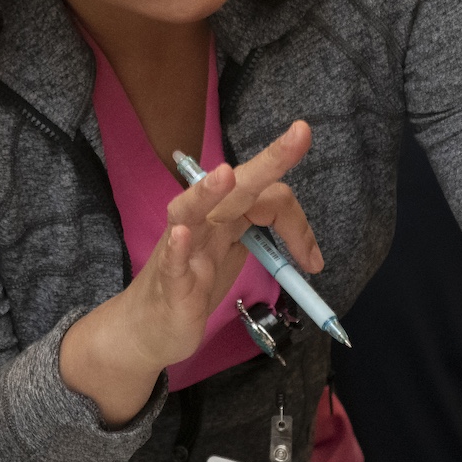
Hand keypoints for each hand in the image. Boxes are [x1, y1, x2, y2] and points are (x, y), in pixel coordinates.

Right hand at [60, 122, 321, 423]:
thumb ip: (261, 239)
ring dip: (208, 192)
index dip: (298, 224)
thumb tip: (304, 242)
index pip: (268, 199)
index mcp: (225, 214)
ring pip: (191, 211)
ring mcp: (181, 248)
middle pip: (238, 185)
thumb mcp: (233, 257)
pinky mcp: (168, 281)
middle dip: (271, 159)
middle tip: (302, 133)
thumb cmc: (192, 286)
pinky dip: (177, 248)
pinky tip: (182, 235)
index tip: (314, 262)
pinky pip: (171, 261)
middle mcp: (203, 221)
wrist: (147, 328)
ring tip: (226, 174)